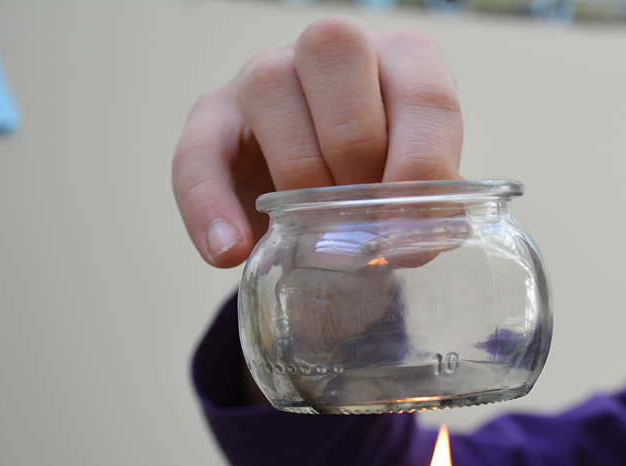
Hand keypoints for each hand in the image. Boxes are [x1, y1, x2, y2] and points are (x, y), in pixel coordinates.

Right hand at [171, 17, 462, 268]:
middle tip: (362, 218)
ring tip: (312, 233)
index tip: (415, 234)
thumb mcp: (411, 186)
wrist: (314, 198)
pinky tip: (228, 253)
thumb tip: (427, 238)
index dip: (423, 166)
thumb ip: (426, 204)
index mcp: (402, 61)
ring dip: (297, 175)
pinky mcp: (211, 118)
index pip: (424, 92)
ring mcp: (264, 74)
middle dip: (357, 151)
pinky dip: (209, 206)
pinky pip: (198, 153)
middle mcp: (331, 52)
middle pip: (336, 54)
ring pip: (270, 89)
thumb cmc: (377, 182)